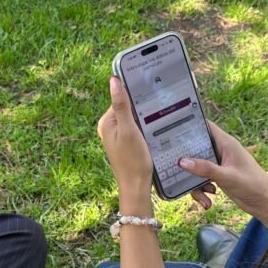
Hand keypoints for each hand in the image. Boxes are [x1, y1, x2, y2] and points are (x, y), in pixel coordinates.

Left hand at [98, 76, 153, 214]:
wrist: (136, 187)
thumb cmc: (133, 160)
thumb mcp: (129, 130)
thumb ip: (121, 105)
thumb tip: (113, 80)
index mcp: (106, 122)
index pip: (121, 97)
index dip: (136, 93)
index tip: (153, 89)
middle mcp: (109, 127)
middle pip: (128, 107)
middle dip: (142, 105)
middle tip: (160, 102)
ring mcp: (117, 135)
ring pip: (134, 117)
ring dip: (146, 116)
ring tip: (160, 114)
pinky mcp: (126, 142)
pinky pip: (136, 127)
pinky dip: (146, 125)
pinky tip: (156, 127)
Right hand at [178, 121, 267, 230]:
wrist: (264, 204)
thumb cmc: (252, 184)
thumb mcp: (227, 176)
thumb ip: (205, 168)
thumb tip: (182, 162)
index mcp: (226, 143)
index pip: (206, 127)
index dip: (190, 125)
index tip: (172, 129)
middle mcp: (220, 151)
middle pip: (196, 149)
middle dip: (187, 160)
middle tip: (174, 167)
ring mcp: (218, 165)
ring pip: (196, 168)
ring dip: (196, 182)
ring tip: (204, 193)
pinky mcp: (217, 177)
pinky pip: (201, 181)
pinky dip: (201, 191)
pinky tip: (208, 200)